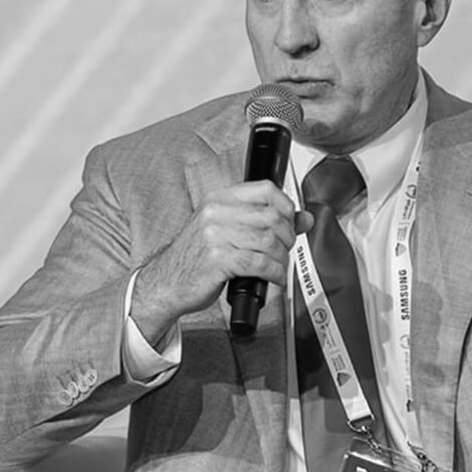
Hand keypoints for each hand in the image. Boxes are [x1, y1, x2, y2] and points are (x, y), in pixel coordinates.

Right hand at [131, 181, 312, 345]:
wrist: (166, 282)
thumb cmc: (195, 258)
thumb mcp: (226, 231)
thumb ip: (264, 222)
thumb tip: (305, 219)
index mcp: (219, 200)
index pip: (265, 189)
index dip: (287, 206)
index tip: (292, 221)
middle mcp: (216, 213)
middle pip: (271, 217)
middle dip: (287, 237)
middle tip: (285, 250)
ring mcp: (215, 236)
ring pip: (268, 241)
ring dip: (281, 258)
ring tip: (278, 267)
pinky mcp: (218, 260)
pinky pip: (260, 264)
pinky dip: (274, 274)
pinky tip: (273, 278)